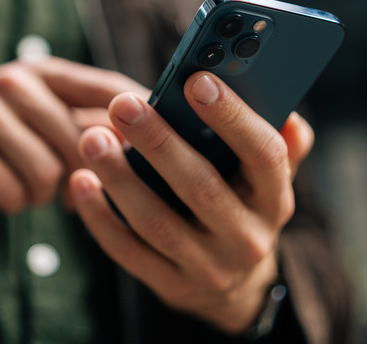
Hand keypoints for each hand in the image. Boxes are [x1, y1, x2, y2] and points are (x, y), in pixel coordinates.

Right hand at [0, 57, 146, 212]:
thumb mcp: (38, 112)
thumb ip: (85, 122)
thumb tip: (148, 148)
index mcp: (46, 71)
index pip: (110, 88)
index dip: (142, 116)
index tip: (167, 144)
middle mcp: (16, 79)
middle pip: (83, 142)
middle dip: (82, 176)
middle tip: (69, 187)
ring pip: (49, 173)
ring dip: (43, 194)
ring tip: (31, 186)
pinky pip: (14, 192)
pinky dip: (14, 202)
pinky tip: (5, 189)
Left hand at [68, 71, 312, 332]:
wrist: (233, 286)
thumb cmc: (241, 206)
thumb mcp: (266, 179)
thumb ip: (280, 143)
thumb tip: (285, 110)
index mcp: (275, 200)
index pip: (264, 155)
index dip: (232, 117)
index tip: (196, 80)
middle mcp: (248, 238)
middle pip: (201, 186)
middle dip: (158, 142)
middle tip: (123, 104)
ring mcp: (208, 268)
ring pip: (156, 221)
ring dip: (119, 177)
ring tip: (92, 138)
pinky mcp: (171, 286)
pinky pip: (128, 251)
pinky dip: (100, 216)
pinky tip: (81, 181)